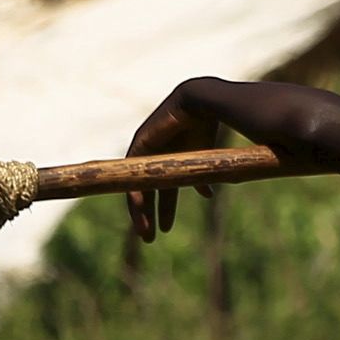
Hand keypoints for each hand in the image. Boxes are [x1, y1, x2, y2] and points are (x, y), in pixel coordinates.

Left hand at [124, 80, 217, 242]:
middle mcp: (156, 159)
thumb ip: (201, 178)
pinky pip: (132, 174)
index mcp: (171, 163)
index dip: (163, 210)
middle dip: (150, 215)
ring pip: (138, 187)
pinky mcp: (139, 144)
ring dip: (140, 210)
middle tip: (150, 238)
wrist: (200, 101)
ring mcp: (145, 152)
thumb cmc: (207, 125)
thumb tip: (207, 195)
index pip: (162, 190)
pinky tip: (139, 207)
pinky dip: (135, 192)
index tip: (165, 229)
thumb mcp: (204, 159)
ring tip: (144, 231)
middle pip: (148, 192)